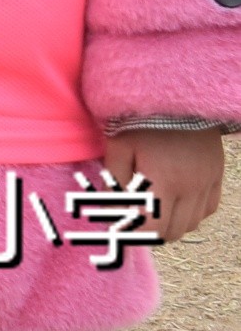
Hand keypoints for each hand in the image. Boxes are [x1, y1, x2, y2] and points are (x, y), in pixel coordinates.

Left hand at [108, 127, 223, 242]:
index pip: (150, 228)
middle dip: (149, 233)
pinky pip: (208, 209)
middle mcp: (189, 188)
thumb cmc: (141, 117)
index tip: (119, 233)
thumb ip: (115, 179)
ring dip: (171, 225)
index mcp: (162, 181)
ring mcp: (207, 183)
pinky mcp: (217, 175)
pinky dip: (192, 213)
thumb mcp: (118, 145)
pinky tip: (176, 202)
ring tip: (151, 213)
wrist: (178, 95)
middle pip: (172, 232)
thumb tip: (112, 207)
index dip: (133, 235)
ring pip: (192, 224)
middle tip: (132, 222)